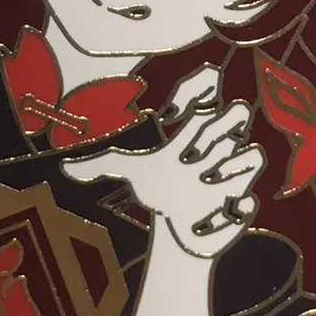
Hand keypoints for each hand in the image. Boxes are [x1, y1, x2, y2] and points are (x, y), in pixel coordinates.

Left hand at [62, 65, 263, 260]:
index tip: (187, 107)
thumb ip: (100, 164)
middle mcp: (218, 148)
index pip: (207, 98)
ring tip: (208, 183)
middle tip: (198, 151)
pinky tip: (221, 212)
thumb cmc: (160, 189)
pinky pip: (251, 202)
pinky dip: (239, 208)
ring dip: (234, 167)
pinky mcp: (241, 207)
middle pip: (237, 115)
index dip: (204, 91)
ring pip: (252, 155)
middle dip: (222, 128)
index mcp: (192, 134)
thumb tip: (64, 166)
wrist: (180, 224)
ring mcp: (233, 176)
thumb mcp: (132, 171)